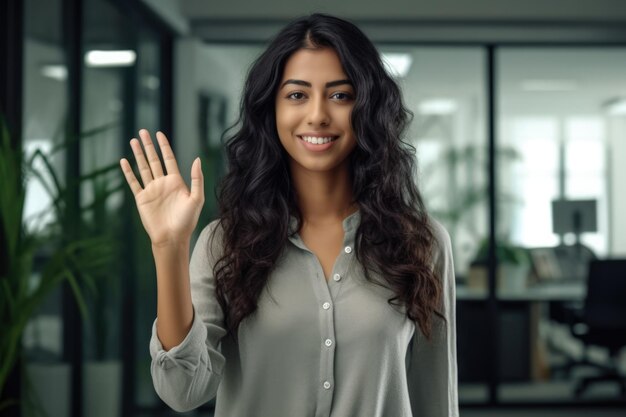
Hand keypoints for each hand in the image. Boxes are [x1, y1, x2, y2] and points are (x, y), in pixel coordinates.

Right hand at [120, 129, 203, 246]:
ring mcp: (151, 190)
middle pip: (154, 160)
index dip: (164, 146)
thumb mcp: (196, 198)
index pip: (169, 159)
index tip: (159, 134)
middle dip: (148, 146)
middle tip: (143, 131)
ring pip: (143, 168)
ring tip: (133, 140)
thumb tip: (197, 159)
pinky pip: (133, 182)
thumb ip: (197, 179)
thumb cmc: (187, 221)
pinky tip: (124, 161)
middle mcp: (163, 183)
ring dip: (138, 154)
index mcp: (176, 182)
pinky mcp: (141, 199)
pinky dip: (128, 172)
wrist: (172, 237)